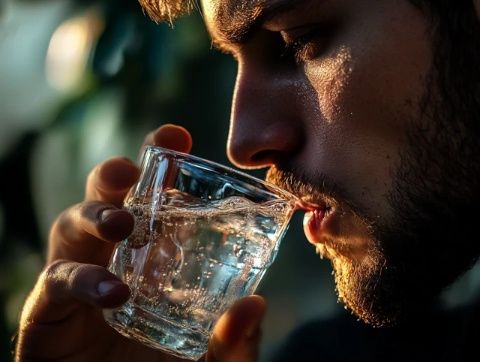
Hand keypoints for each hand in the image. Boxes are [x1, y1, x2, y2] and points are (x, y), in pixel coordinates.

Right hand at [16, 124, 265, 361]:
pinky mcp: (48, 313)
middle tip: (130, 170)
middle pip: (102, 200)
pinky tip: (113, 292)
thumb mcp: (213, 359)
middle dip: (113, 176)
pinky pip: (56, 283)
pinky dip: (81, 280)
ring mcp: (77, 281)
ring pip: (69, 228)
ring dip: (92, 216)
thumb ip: (233, 337)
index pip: (151, 198)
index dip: (159, 163)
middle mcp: (112, 259)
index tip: (176, 137)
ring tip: (121, 224)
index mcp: (150, 256)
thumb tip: (255, 304)